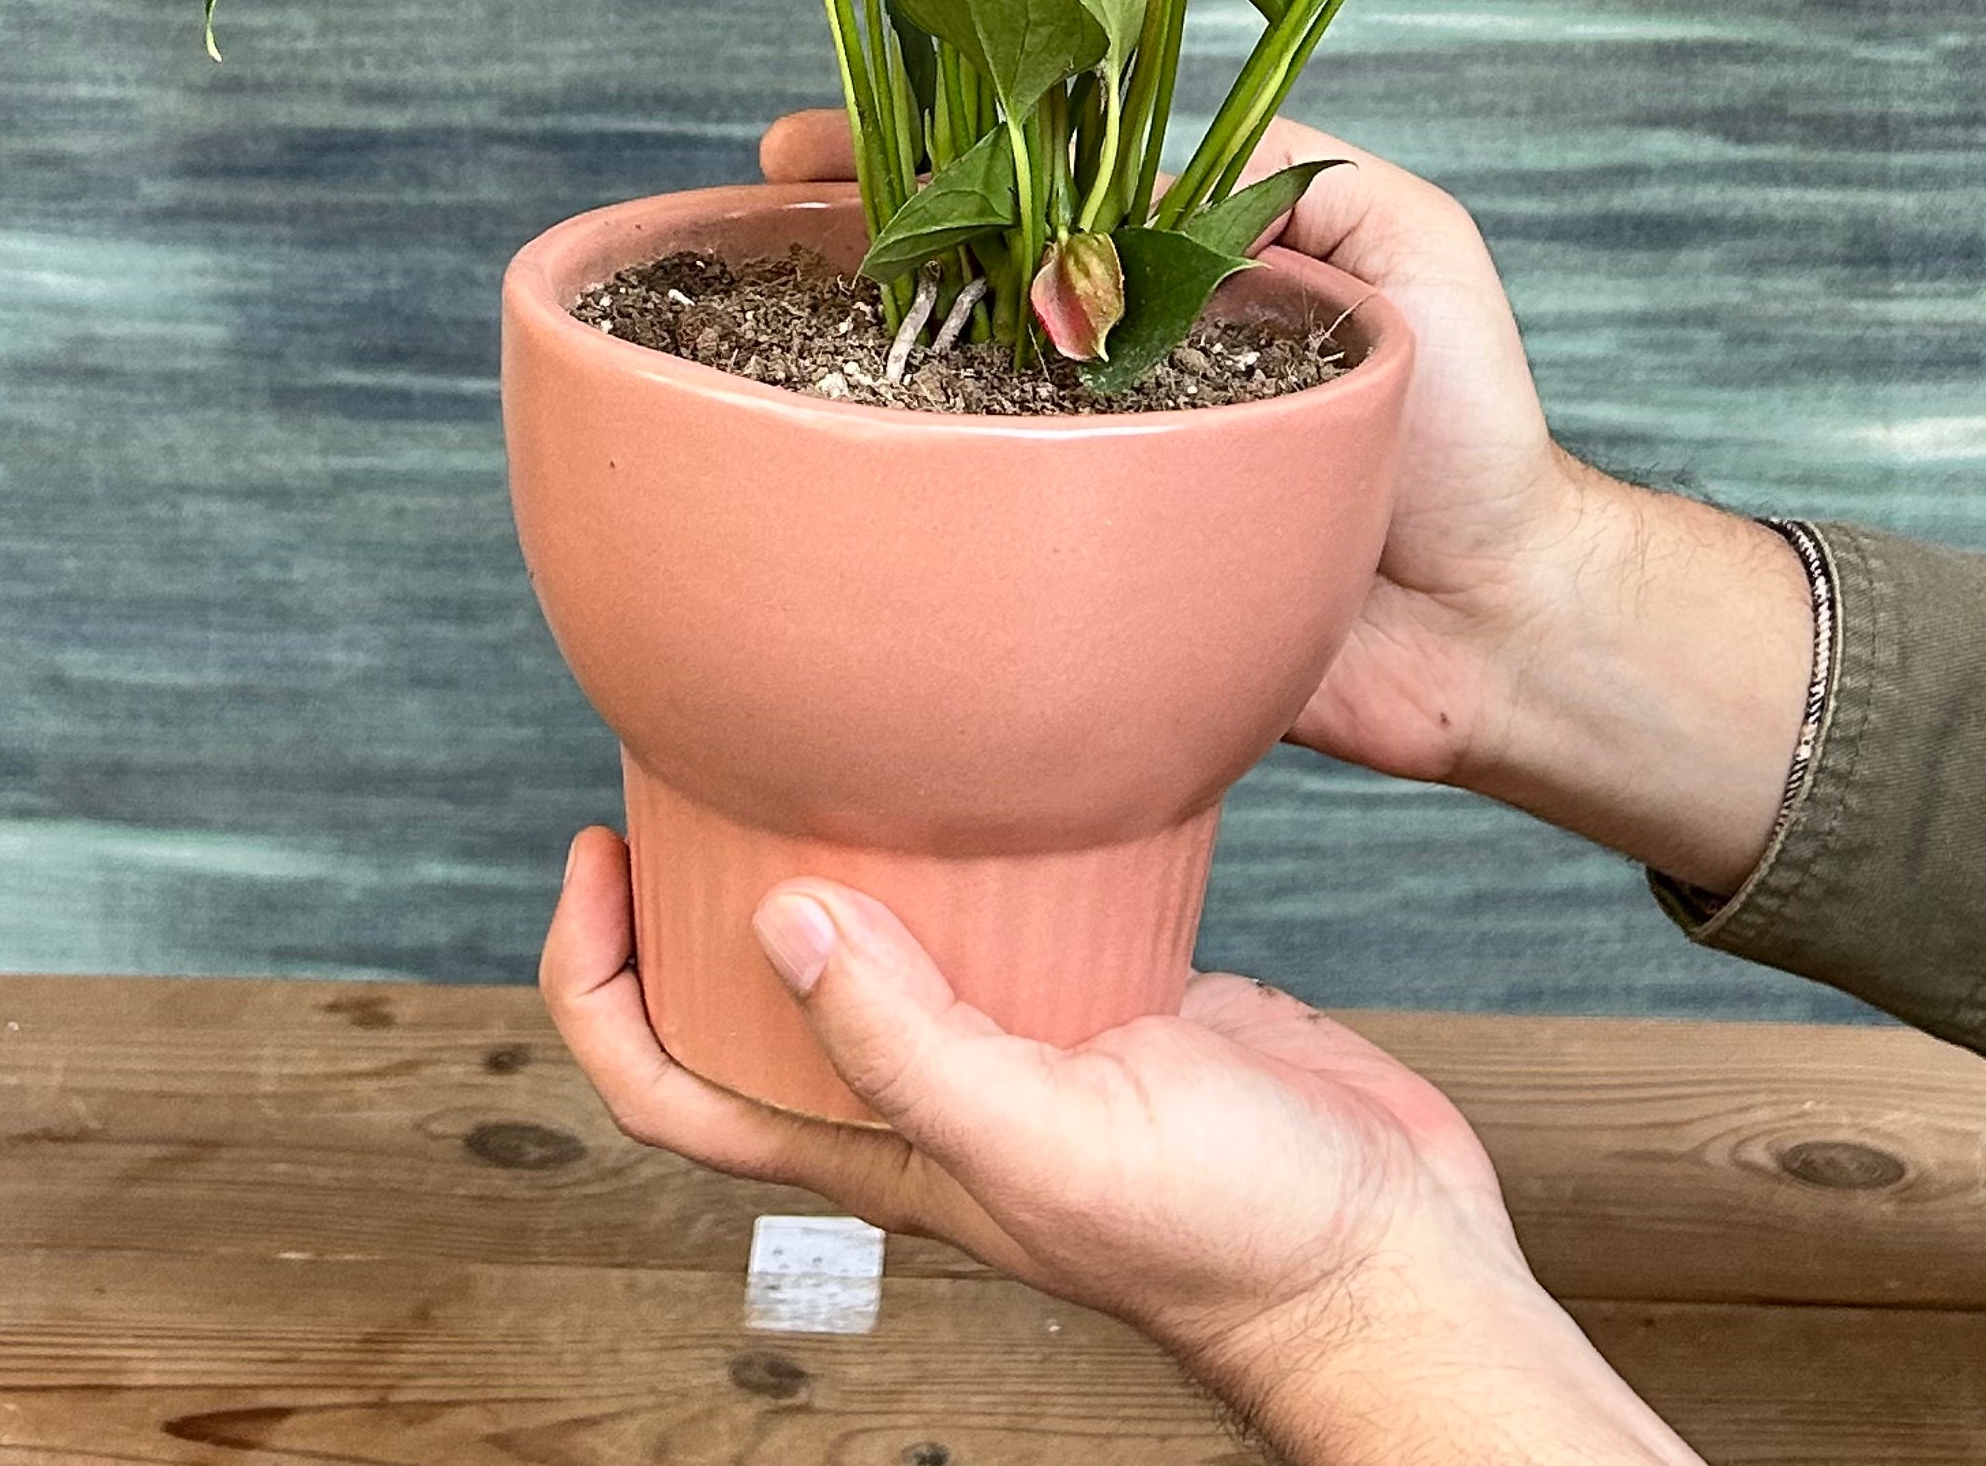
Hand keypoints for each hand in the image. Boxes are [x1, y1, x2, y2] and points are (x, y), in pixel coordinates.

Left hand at [542, 828, 1699, 1464]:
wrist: (1391, 1251)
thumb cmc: (1234, 1239)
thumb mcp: (1051, 1141)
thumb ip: (913, 1047)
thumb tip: (778, 921)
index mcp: (885, 1149)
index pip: (673, 1085)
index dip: (600, 981)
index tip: (595, 854)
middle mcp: (931, 1094)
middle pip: (753, 999)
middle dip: (689, 888)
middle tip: (681, 757)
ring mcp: (1020, 1041)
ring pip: (880, 940)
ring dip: (827, 849)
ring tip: (811, 735)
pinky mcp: (1111, 991)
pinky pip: (1009, 900)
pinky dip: (978, 832)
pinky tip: (998, 760)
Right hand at [760, 108, 1812, 894]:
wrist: (1500, 628)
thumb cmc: (1473, 425)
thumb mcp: (1405, 242)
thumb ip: (1285, 171)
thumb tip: (1126, 146)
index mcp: (1174, 267)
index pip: (1026, 178)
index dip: (919, 148)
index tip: (809, 144)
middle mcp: (1112, 355)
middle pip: (954, 279)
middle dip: (843, 242)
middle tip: (751, 228)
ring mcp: (1088, 464)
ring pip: (947, 397)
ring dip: (850, 361)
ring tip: (758, 327)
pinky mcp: (1078, 575)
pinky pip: (976, 529)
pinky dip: (900, 500)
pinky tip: (825, 475)